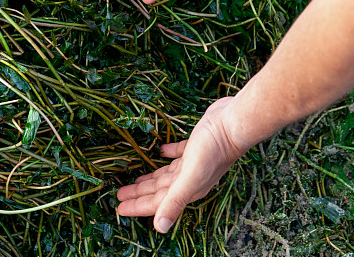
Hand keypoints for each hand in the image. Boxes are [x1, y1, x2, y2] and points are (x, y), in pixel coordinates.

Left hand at [116, 97, 250, 232]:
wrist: (234, 124)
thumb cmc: (213, 150)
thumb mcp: (190, 177)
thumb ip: (174, 202)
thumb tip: (160, 228)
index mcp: (188, 189)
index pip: (158, 203)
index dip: (138, 206)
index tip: (119, 208)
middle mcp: (191, 179)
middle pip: (160, 190)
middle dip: (140, 194)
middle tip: (120, 193)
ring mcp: (195, 162)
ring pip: (167, 175)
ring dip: (151, 178)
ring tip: (136, 180)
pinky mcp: (197, 145)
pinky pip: (179, 153)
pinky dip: (168, 154)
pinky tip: (160, 152)